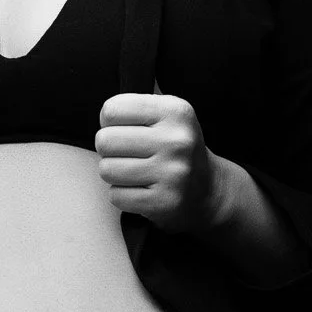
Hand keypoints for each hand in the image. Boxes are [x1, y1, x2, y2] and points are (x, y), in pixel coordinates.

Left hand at [95, 91, 220, 233]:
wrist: (208, 189)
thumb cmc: (175, 149)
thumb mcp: (166, 115)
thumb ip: (134, 109)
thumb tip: (104, 118)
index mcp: (175, 112)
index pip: (111, 110)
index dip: (110, 122)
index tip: (125, 130)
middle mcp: (177, 141)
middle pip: (105, 141)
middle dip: (109, 150)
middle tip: (128, 154)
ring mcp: (172, 173)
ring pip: (107, 170)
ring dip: (114, 174)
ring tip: (135, 172)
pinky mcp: (164, 202)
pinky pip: (116, 196)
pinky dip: (122, 195)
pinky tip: (141, 189)